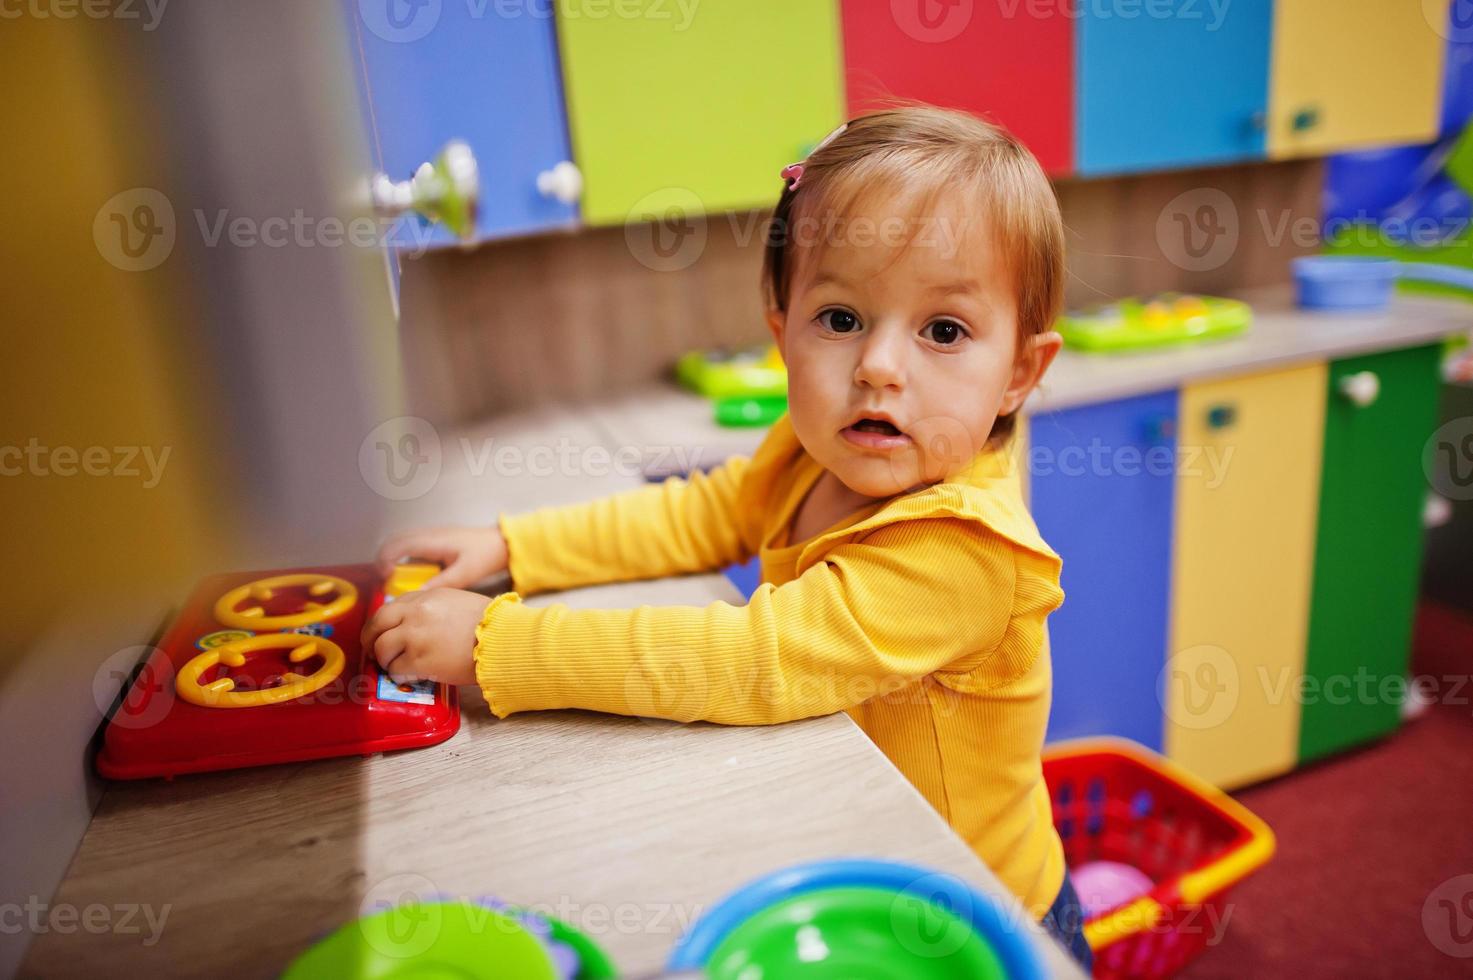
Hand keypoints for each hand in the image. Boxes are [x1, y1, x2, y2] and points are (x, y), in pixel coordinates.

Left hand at [361, 588, 489, 686]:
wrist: (504, 641)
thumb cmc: (491, 625)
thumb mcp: (459, 603)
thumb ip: (435, 607)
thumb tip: (419, 623)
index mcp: (428, 596)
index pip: (392, 605)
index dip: (384, 622)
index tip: (383, 632)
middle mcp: (416, 612)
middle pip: (377, 622)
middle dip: (370, 638)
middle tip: (373, 650)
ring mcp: (415, 635)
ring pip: (382, 648)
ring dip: (385, 660)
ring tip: (396, 667)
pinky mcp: (419, 660)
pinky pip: (396, 669)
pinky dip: (399, 675)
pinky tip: (409, 676)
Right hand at [375, 525, 508, 589]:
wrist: (501, 542)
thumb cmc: (485, 555)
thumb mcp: (465, 573)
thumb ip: (441, 583)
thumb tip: (417, 596)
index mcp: (434, 541)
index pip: (399, 545)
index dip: (386, 560)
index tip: (385, 577)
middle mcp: (428, 534)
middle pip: (394, 541)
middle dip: (384, 560)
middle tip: (384, 581)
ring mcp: (430, 535)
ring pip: (400, 542)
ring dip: (392, 558)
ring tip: (393, 580)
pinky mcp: (433, 540)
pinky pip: (410, 546)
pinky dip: (402, 558)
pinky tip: (408, 574)